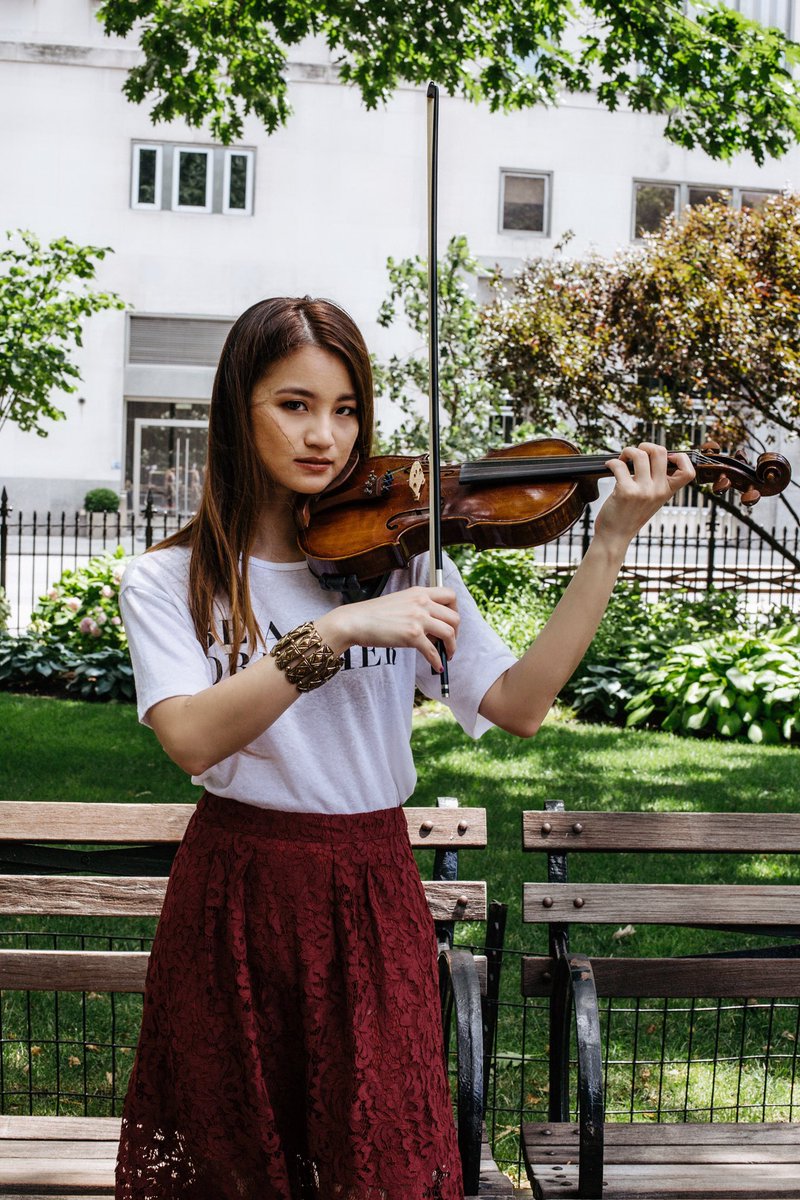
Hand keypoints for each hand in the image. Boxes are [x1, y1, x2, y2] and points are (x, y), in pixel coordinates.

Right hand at [315, 586, 459, 672]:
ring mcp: (418, 618)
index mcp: (419, 592)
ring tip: (446, 655)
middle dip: (456, 633)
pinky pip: (433, 651)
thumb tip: (434, 628)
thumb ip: (418, 608)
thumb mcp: (400, 602)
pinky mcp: (412, 635)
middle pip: (454, 617)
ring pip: (449, 633)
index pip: (450, 596)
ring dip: (451, 647)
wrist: (355, 621)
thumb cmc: (374, 614)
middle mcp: (422, 602)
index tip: (451, 623)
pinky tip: (436, 666)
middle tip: (449, 642)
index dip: (455, 611)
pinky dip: (438, 661)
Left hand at [593, 442, 695, 551]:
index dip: (680, 457)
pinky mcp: (626, 491)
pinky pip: (619, 465)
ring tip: (622, 460)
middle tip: (635, 455)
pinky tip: (609, 467)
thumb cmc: (630, 515)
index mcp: (668, 491)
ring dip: (627, 451)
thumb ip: (656, 482)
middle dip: (645, 446)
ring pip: (639, 454)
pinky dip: (611, 463)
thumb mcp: (652, 499)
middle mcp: (659, 490)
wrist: (615, 535)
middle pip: (660, 451)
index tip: (666, 457)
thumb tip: (651, 455)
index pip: (688, 471)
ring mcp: (644, 491)